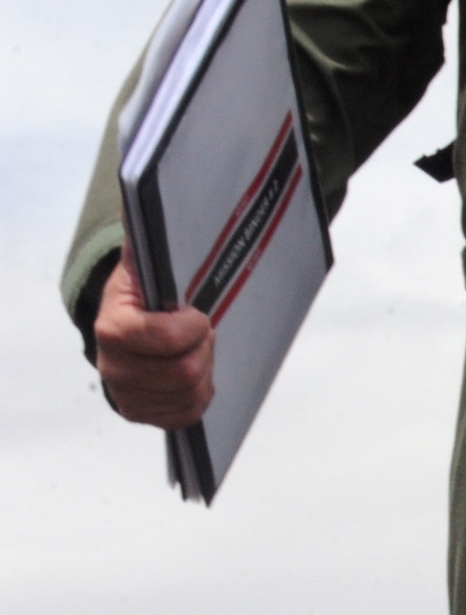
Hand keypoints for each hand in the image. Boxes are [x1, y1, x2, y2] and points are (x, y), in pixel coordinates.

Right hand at [93, 249, 214, 428]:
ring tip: (194, 350)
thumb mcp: (142, 265)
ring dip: (204, 370)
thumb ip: (145, 238)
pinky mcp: (142, 415)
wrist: (123, 330)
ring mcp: (127, 396)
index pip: (163, 338)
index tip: (197, 316)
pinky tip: (192, 373)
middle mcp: (112, 368)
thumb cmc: (141, 296)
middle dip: (203, 348)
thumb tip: (142, 199)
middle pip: (186, 371)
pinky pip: (189, 413)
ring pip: (193, 393)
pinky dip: (200, 393)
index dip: (192, 328)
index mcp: (111, 329)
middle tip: (200, 333)